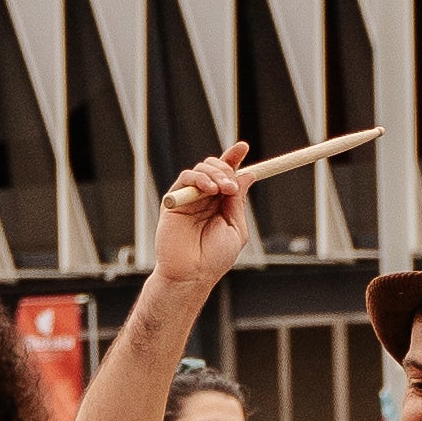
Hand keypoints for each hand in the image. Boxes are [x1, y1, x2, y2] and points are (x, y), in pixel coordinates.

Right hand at [151, 148, 259, 293]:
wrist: (191, 274)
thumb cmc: (214, 258)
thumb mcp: (235, 228)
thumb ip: (238, 202)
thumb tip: (248, 175)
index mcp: (221, 204)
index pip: (227, 176)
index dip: (234, 159)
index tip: (243, 147)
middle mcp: (205, 198)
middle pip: (215, 168)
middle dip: (226, 168)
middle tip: (232, 185)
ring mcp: (189, 199)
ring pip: (201, 169)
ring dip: (215, 174)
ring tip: (223, 190)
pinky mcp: (174, 201)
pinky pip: (185, 179)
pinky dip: (199, 179)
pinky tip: (209, 189)